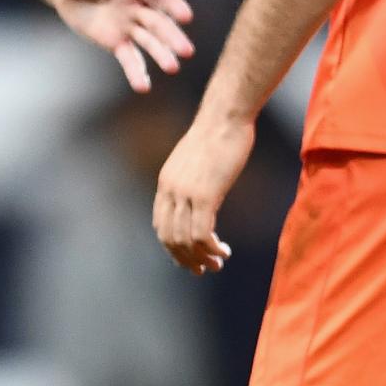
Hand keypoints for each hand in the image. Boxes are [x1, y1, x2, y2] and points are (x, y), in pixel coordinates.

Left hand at [41, 0, 193, 92]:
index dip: (172, 5)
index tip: (186, 16)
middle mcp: (137, 5)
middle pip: (159, 22)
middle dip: (172, 36)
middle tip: (187, 51)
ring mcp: (129, 25)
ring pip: (149, 41)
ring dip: (161, 54)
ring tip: (173, 68)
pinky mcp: (116, 41)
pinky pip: (129, 58)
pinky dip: (136, 72)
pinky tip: (144, 87)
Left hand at [153, 111, 253, 274]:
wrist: (225, 116)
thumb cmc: (218, 134)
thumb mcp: (196, 161)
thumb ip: (191, 181)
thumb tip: (199, 196)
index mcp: (165, 183)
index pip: (160, 225)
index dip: (173, 247)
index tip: (189, 257)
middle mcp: (170, 190)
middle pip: (169, 238)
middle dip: (185, 259)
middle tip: (203, 269)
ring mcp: (186, 193)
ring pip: (185, 241)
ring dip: (200, 258)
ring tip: (217, 264)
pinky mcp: (205, 195)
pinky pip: (202, 234)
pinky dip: (211, 249)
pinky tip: (223, 252)